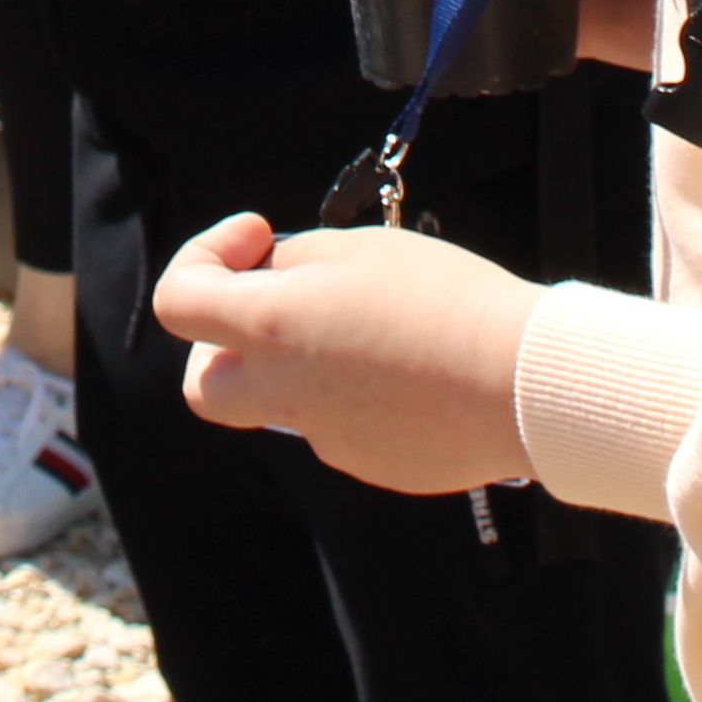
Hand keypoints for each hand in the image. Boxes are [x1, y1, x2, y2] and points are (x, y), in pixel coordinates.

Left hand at [155, 215, 545, 496]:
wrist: (523, 384)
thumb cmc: (446, 300)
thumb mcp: (361, 249)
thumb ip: (298, 262)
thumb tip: (273, 276)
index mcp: (273, 329)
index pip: (178, 302)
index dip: (204, 257)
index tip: (258, 236)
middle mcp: (286, 394)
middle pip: (204, 385)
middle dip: (224, 344)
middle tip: (277, 307)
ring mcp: (328, 439)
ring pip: (285, 402)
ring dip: (306, 363)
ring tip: (381, 325)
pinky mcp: (375, 465)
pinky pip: (345, 425)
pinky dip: (360, 395)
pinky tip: (419, 369)